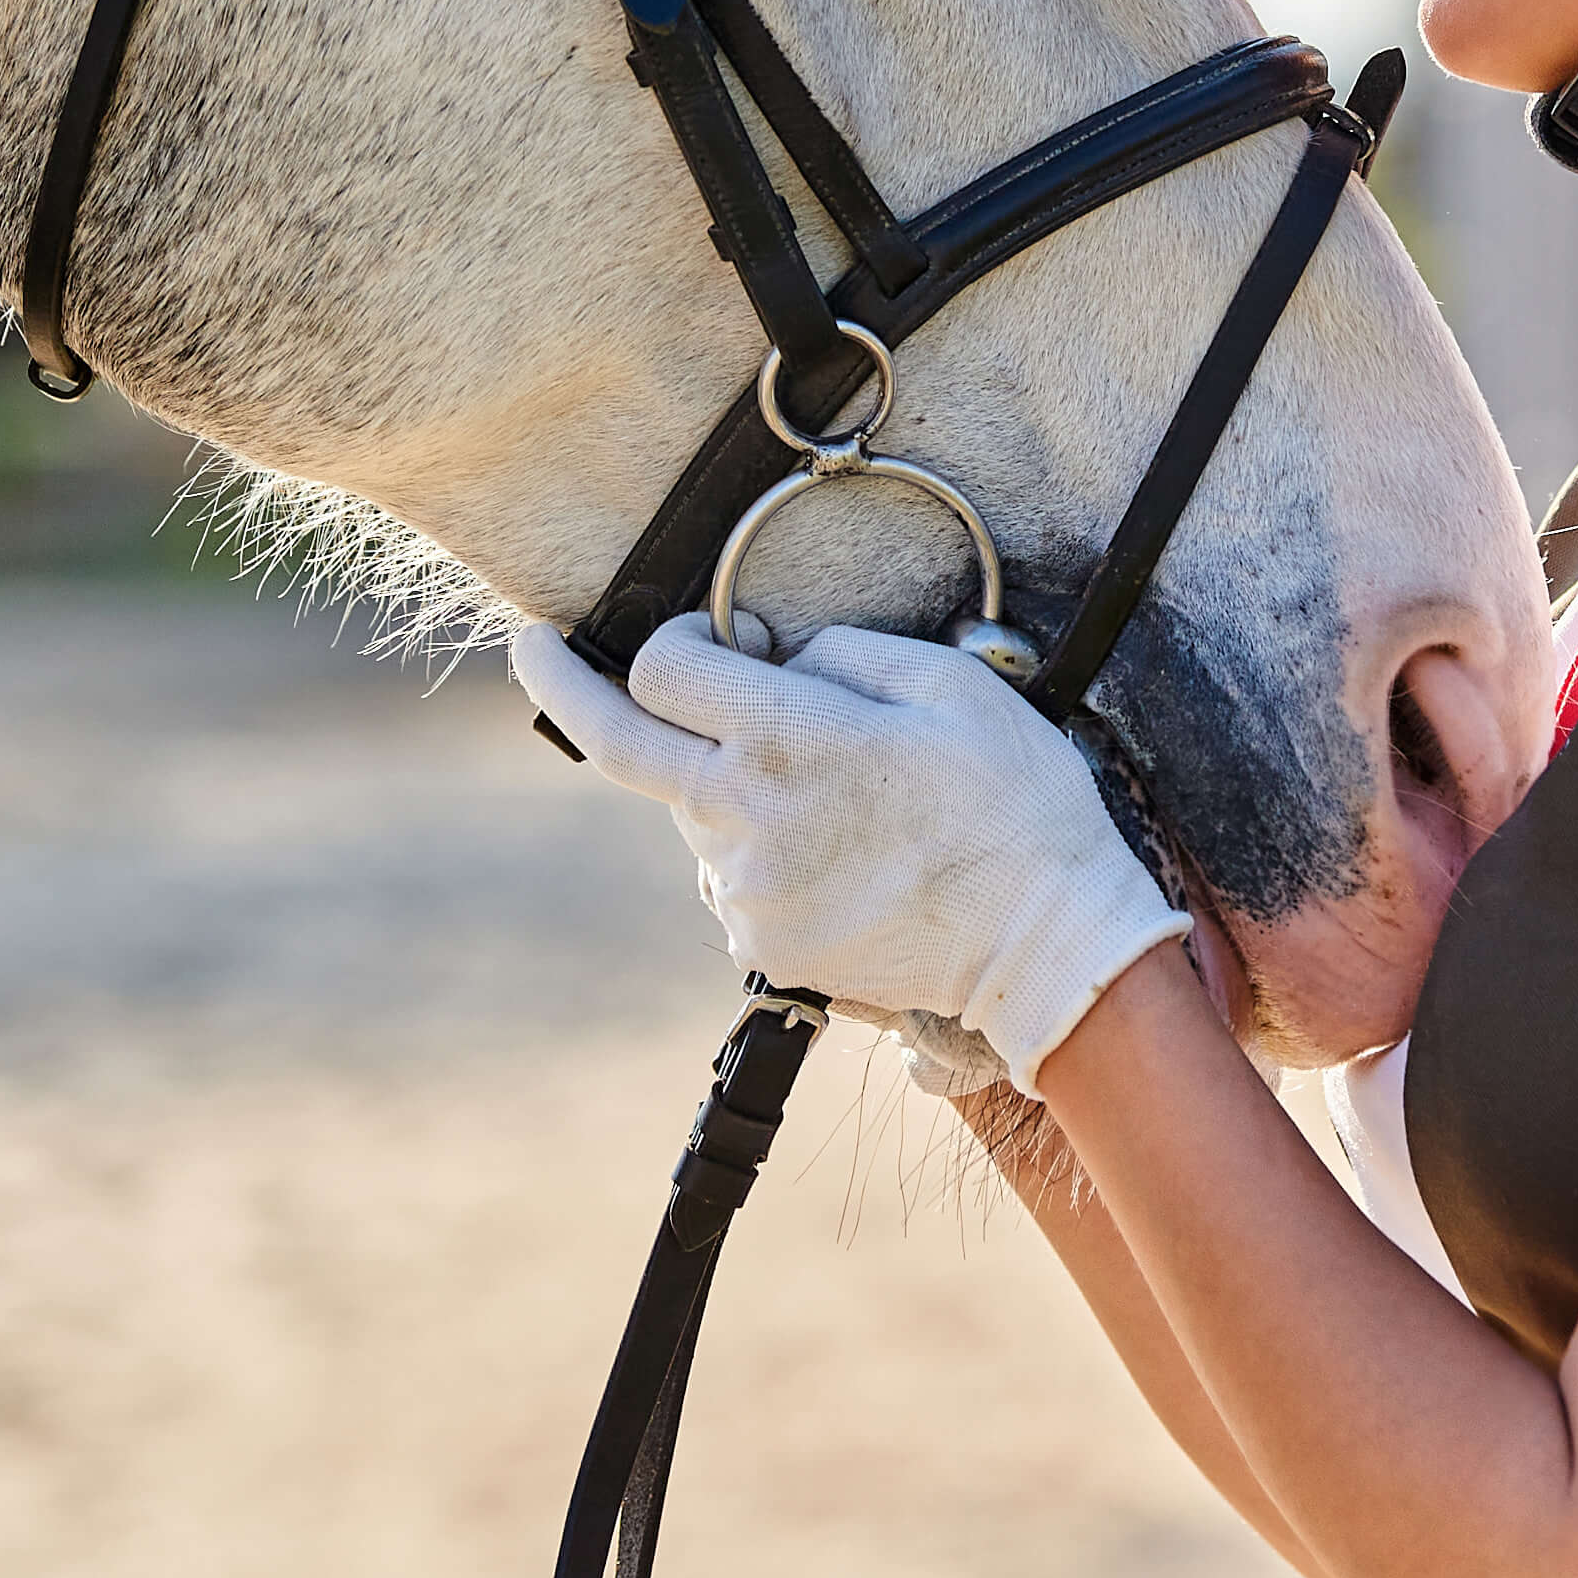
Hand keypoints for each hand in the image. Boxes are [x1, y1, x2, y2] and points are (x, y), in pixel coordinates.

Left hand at [513, 615, 1191, 1097]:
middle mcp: (744, 817)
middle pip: (623, 747)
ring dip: (721, 780)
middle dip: (565, 688)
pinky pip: (730, 872)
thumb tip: (769, 654)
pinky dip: (755, 844)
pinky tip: (835, 849)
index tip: (691, 631)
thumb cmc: (1012, 801)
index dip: (671, 637)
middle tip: (532, 649)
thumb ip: (838, 652)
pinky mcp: (763, 944)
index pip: (661, 671)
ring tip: (827, 793)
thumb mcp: (948, 682)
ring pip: (691, 810)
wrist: (1045, 946)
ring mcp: (746, 890)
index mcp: (787, 739)